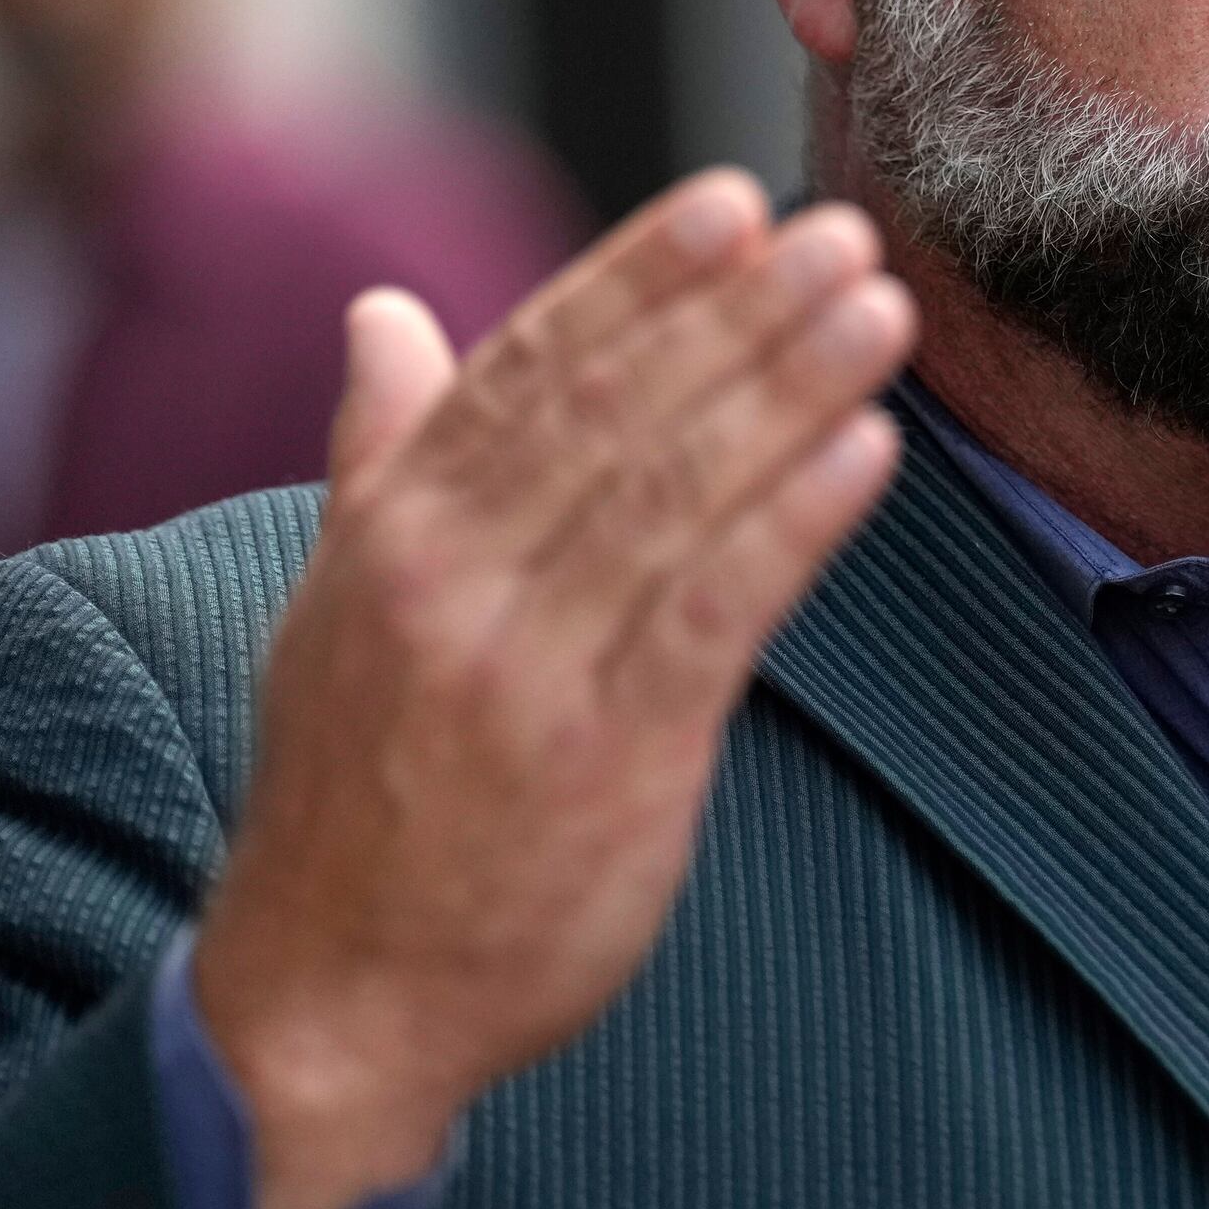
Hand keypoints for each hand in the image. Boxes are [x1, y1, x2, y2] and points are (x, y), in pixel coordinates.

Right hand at [191, 170, 916, 1208]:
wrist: (329, 1005)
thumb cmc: (346, 799)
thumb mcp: (332, 610)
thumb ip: (379, 455)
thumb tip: (384, 314)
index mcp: (396, 533)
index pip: (530, 368)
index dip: (636, 277)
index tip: (728, 202)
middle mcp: (455, 583)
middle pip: (616, 413)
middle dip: (737, 313)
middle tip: (839, 232)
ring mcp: (530, 672)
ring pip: (675, 497)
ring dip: (789, 393)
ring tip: (879, 315)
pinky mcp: (609, 763)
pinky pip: (714, 619)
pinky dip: (793, 528)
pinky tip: (866, 456)